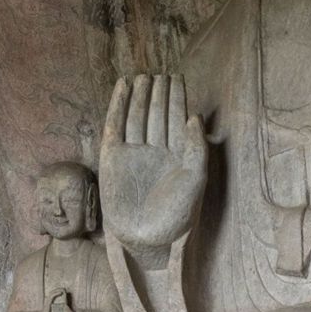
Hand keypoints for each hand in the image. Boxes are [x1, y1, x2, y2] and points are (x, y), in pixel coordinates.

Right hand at [99, 74, 206, 259]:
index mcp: (176, 154)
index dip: (176, 97)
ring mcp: (133, 153)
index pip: (175, 118)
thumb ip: (197, 147)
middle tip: (159, 73)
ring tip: (142, 76)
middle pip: (155, 113)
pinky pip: (115, 125)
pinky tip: (122, 88)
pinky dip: (117, 106)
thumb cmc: (178, 214)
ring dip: (139, 96)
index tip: (177, 78)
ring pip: (136, 116)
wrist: (149, 237)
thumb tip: (194, 116)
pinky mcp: (113, 157)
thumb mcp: (196, 178)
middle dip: (158, 93)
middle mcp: (155, 150)